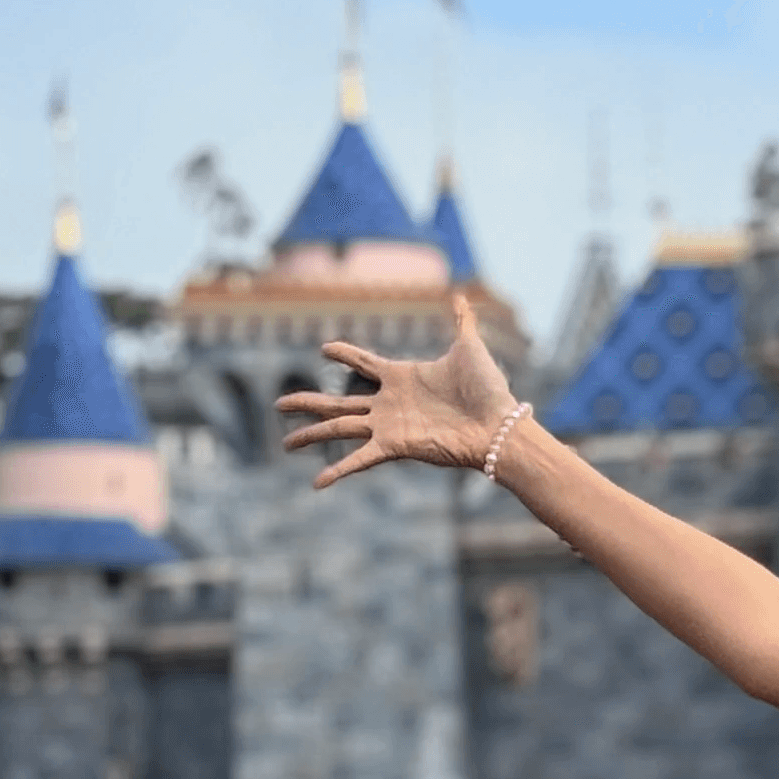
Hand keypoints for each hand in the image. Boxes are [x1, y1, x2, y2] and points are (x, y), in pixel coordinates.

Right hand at [278, 293, 520, 486]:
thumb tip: (463, 295)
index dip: (346, 354)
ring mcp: (389, 426)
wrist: (498, 425)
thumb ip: (462, 321)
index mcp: (403, 377)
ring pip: (339, 427)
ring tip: (286, 442)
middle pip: (339, 402)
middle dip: (308, 403)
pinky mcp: (394, 446)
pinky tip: (317, 483)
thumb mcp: (470, 346)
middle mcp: (390, 403)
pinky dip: (338, 471)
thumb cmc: (487, 389)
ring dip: (311, 434)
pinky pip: (360, 459)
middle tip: (280, 403)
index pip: (365, 362)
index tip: (325, 349)